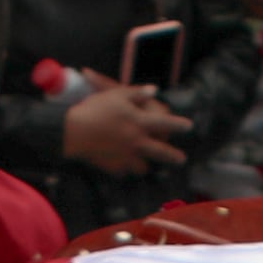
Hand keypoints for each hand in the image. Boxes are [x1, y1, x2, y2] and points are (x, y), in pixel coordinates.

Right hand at [58, 78, 186, 171]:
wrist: (74, 131)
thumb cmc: (95, 108)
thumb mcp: (117, 94)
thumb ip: (137, 93)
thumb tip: (154, 90)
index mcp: (140, 122)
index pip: (166, 124)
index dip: (179, 125)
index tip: (189, 126)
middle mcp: (137, 141)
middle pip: (161, 152)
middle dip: (173, 156)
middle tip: (181, 159)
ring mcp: (126, 156)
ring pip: (143, 167)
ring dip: (146, 165)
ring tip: (147, 166)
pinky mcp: (113, 167)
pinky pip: (123, 171)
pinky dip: (124, 170)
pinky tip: (122, 169)